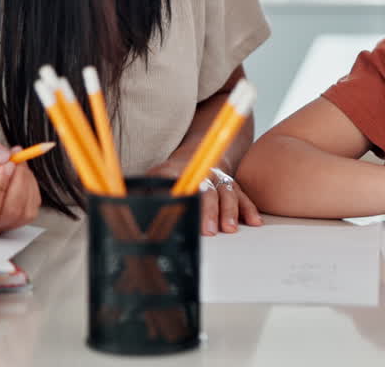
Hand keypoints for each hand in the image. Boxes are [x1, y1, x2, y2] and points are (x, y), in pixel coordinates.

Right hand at [0, 135, 41, 237]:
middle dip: (18, 179)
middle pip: (9, 212)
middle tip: (13, 156)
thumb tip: (2, 157)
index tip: (6, 164)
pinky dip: (29, 184)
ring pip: (24, 210)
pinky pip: (31, 206)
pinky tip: (16, 172)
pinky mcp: (11, 220)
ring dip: (25, 179)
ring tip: (12, 161)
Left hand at [148, 160, 262, 235]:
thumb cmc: (171, 174)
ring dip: (229, 211)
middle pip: (207, 191)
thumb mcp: (155, 177)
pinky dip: (249, 209)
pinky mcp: (231, 186)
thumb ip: (147, 190)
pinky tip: (254, 222)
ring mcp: (219, 179)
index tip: (186, 213)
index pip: (183, 185)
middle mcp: (203, 174)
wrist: (196, 155)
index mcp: (181, 172)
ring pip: (227, 193)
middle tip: (209, 230)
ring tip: (230, 229)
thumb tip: (130, 204)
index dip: (186, 200)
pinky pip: (242, 196)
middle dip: (209, 211)